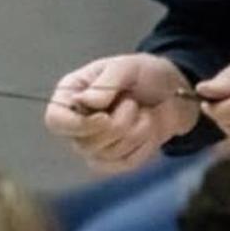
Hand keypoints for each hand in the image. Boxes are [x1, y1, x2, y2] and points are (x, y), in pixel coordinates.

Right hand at [44, 53, 198, 172]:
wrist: (174, 93)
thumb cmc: (144, 74)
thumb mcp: (126, 67)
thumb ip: (105, 83)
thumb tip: (84, 102)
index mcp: (70, 96)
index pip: (55, 121)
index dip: (78, 125)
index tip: (105, 117)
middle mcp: (76, 124)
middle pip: (84, 143)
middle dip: (119, 124)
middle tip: (133, 103)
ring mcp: (93, 146)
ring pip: (108, 154)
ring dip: (136, 130)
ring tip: (142, 112)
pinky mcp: (113, 161)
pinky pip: (124, 163)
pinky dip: (143, 145)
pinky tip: (146, 128)